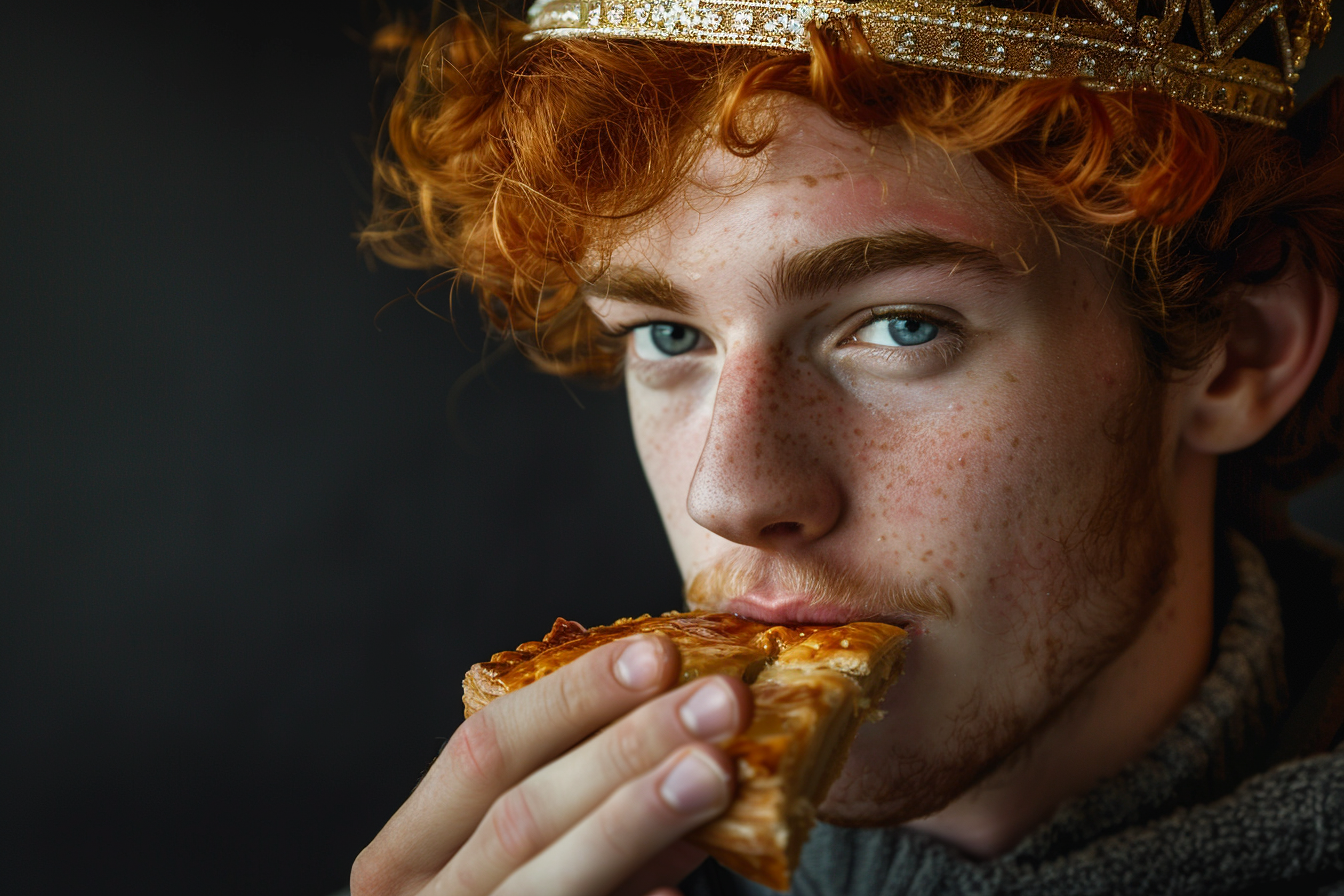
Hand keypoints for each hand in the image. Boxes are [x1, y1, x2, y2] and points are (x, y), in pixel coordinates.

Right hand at [350, 633, 752, 895]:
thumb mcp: (515, 849)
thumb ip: (582, 790)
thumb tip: (681, 708)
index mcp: (407, 854)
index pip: (484, 751)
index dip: (573, 698)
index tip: (658, 655)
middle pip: (524, 814)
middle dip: (627, 748)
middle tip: (719, 703)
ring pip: (552, 877)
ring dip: (641, 817)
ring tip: (716, 772)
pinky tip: (679, 886)